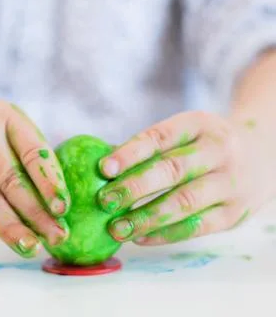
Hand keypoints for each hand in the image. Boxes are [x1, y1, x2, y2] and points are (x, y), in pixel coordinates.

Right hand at [0, 85, 69, 256]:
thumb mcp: (1, 125)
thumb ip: (23, 156)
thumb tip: (53, 206)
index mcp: (6, 118)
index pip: (33, 152)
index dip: (50, 182)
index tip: (63, 209)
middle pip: (12, 179)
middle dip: (37, 213)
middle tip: (57, 238)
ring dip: (10, 224)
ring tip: (30, 246)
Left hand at [97, 111, 261, 244]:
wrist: (263, 155)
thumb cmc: (206, 144)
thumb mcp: (187, 131)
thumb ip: (152, 148)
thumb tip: (103, 170)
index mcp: (199, 125)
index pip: (161, 137)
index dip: (130, 153)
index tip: (103, 169)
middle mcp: (219, 151)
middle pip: (173, 170)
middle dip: (135, 187)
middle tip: (105, 201)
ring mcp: (230, 183)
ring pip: (185, 202)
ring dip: (146, 217)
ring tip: (117, 228)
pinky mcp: (234, 213)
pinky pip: (197, 227)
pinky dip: (165, 234)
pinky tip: (140, 237)